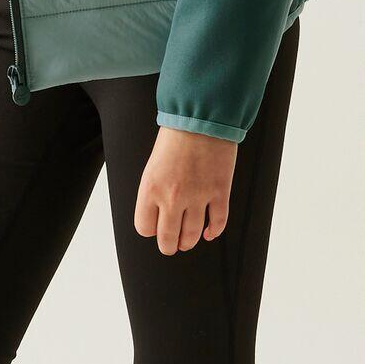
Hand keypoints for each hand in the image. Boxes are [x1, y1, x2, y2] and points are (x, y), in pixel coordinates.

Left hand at [134, 124, 236, 252]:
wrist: (202, 117)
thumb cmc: (175, 137)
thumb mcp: (153, 165)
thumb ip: (154, 192)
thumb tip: (159, 216)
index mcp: (150, 189)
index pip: (144, 228)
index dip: (150, 230)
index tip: (155, 227)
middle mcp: (172, 197)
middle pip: (168, 239)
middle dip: (169, 246)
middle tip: (171, 245)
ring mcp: (198, 196)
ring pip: (192, 236)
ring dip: (189, 242)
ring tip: (188, 240)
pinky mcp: (220, 192)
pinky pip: (218, 223)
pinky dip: (213, 232)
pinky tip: (209, 232)